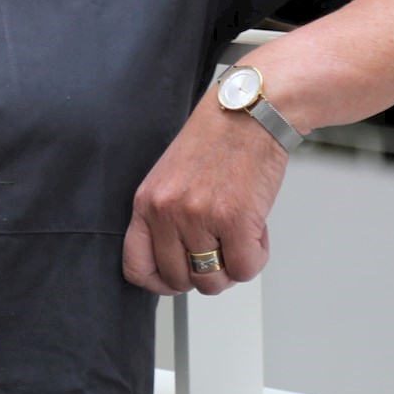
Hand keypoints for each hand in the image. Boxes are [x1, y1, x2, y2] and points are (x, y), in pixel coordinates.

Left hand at [121, 98, 287, 296]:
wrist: (249, 112)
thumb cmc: (217, 139)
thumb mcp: (172, 177)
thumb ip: (167, 217)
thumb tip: (179, 260)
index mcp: (147, 201)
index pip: (136, 266)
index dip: (160, 282)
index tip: (178, 280)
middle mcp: (166, 211)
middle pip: (178, 280)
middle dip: (205, 273)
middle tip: (222, 250)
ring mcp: (198, 217)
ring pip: (213, 282)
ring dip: (232, 267)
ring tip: (240, 236)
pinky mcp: (234, 219)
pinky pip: (245, 269)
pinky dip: (256, 256)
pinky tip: (256, 229)